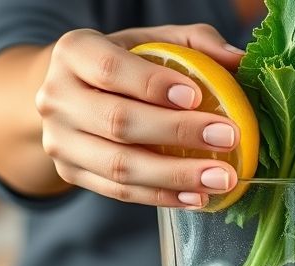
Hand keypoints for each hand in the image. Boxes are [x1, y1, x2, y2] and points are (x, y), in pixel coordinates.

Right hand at [36, 25, 245, 207]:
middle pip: (118, 122)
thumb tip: (238, 60)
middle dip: (177, 133)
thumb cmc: (123, 64)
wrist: (71, 95)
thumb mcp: (151, 40)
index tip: (197, 95)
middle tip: (227, 139)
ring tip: (220, 178)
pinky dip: (162, 197)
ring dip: (175, 176)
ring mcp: (59, 141)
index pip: (111, 69)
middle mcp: (56, 97)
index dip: (153, 85)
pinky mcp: (71, 173)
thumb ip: (195, 43)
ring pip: (119, 166)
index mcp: (74, 52)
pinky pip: (119, 192)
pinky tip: (197, 196)